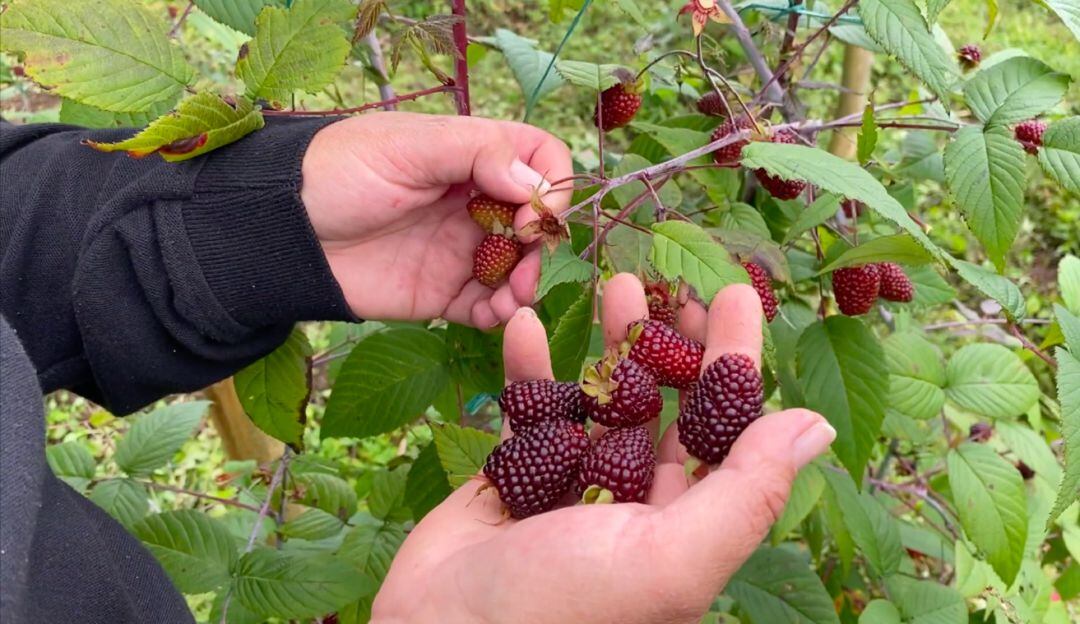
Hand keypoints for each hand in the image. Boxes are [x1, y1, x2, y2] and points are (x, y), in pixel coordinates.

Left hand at [300, 112, 572, 326]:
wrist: (284, 233)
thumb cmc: (338, 172)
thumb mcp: (406, 145)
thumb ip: (477, 152)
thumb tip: (535, 181)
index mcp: (470, 156)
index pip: (538, 158)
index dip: (550, 182)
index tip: (536, 209)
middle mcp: (473, 202)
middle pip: (537, 220)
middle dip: (543, 240)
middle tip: (526, 253)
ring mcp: (461, 249)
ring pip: (520, 267)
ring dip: (529, 281)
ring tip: (514, 294)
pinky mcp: (443, 293)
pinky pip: (488, 308)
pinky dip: (501, 314)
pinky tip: (495, 314)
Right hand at [370, 275, 836, 623]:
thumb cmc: (561, 607)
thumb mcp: (669, 557)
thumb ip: (745, 493)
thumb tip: (817, 427)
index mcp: (685, 524)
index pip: (726, 429)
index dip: (735, 361)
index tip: (735, 295)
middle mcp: (636, 504)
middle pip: (668, 404)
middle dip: (672, 340)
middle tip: (671, 282)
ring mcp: (573, 487)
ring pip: (602, 399)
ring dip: (608, 344)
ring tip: (614, 284)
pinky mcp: (515, 479)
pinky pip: (530, 412)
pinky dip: (530, 369)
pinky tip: (527, 325)